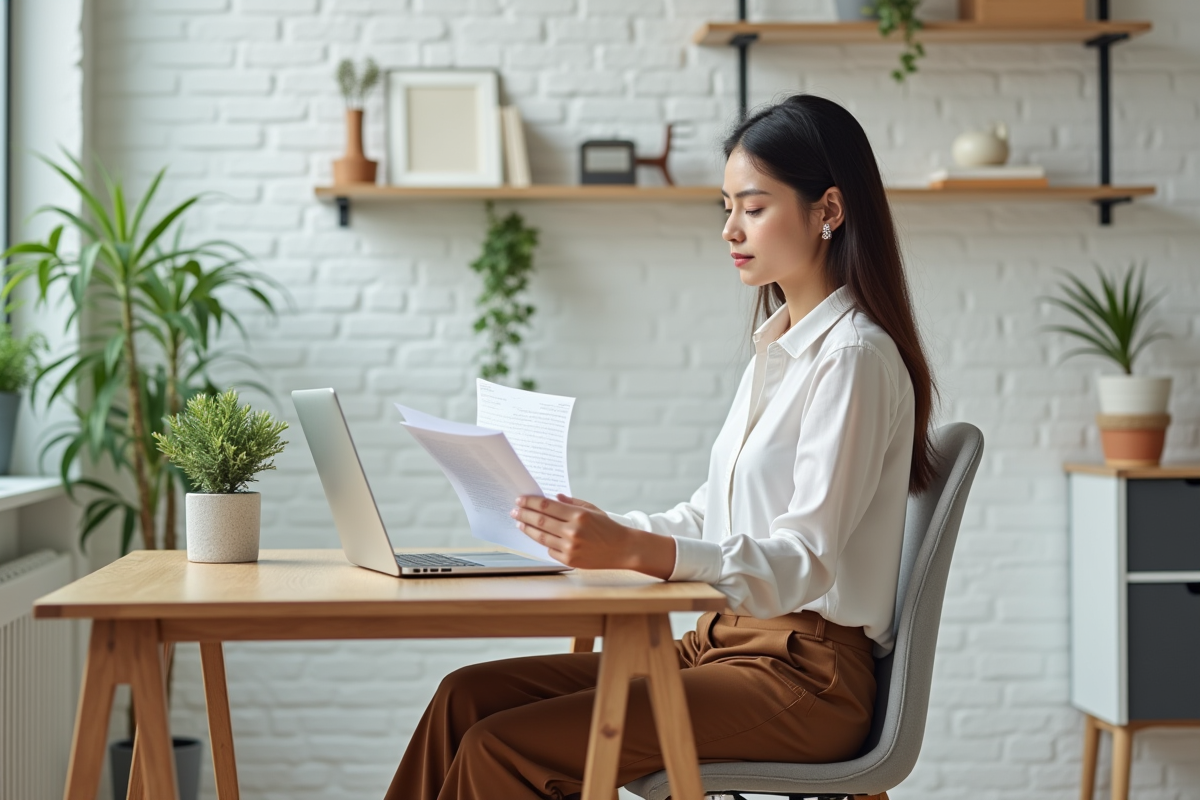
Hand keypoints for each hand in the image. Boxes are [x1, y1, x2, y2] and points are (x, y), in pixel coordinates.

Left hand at [511, 494, 675, 578]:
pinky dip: (543, 543)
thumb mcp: (592, 509)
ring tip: (519, 523)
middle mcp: (572, 531)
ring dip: (527, 529)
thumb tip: (554, 497)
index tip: (521, 500)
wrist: (622, 549)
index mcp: (578, 515)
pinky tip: (536, 537)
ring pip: (541, 536)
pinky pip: (550, 550)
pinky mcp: (569, 559)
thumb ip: (572, 503)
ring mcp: (570, 546)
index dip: (530, 502)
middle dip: (524, 514)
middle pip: (540, 520)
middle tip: (514, 510)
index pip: (546, 506)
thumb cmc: (608, 528)